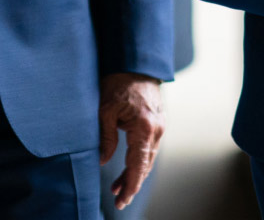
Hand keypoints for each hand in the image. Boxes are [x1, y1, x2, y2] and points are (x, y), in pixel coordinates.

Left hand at [98, 72, 163, 210]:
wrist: (136, 62)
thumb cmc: (118, 82)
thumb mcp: (105, 110)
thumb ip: (106, 138)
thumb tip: (103, 161)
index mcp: (144, 127)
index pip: (139, 165)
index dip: (131, 185)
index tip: (122, 200)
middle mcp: (157, 129)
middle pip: (145, 165)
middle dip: (132, 184)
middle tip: (118, 200)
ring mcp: (160, 126)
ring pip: (148, 158)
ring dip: (135, 173)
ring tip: (118, 188)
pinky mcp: (157, 123)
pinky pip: (149, 147)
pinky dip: (139, 159)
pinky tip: (127, 167)